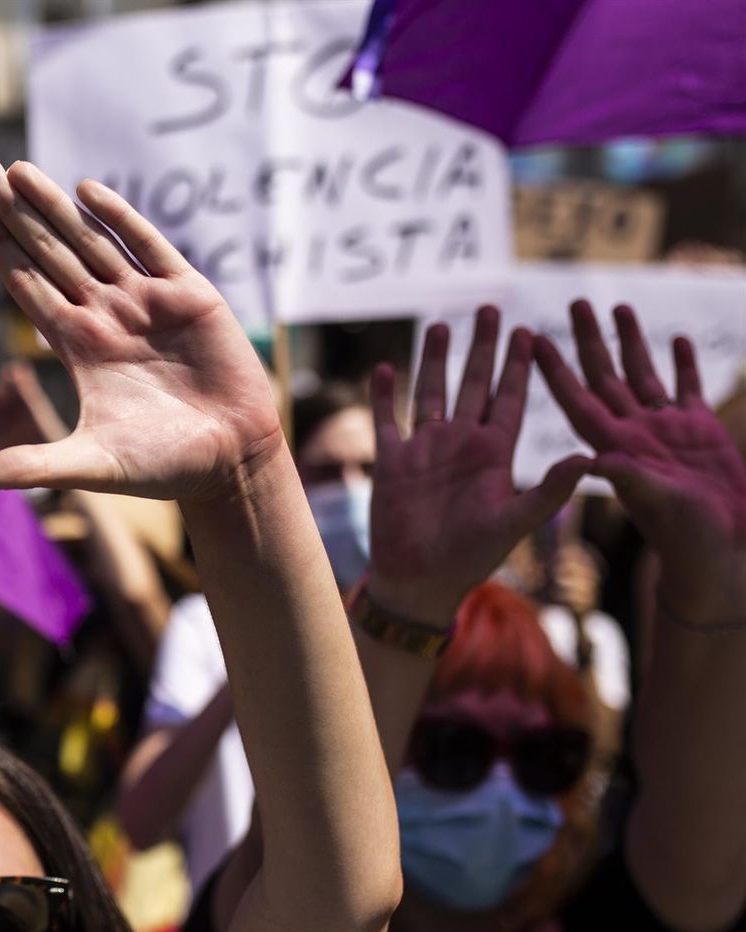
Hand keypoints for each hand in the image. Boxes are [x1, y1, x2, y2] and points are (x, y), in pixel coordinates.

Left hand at [0, 159, 281, 500]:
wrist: (230, 462)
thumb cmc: (161, 467)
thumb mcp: (89, 466)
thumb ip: (31, 467)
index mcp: (78, 346)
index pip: (27, 287)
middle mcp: (106, 315)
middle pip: (50, 253)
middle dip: (15, 212)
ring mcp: (146, 302)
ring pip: (91, 241)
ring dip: (55, 206)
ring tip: (17, 170)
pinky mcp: (189, 295)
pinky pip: (150, 247)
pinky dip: (122, 218)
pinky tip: (89, 190)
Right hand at [368, 307, 589, 623]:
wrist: (420, 580)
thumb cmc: (472, 558)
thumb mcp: (516, 522)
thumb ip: (550, 490)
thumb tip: (590, 458)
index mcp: (495, 454)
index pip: (510, 398)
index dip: (519, 365)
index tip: (529, 331)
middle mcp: (462, 443)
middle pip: (473, 384)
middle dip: (482, 347)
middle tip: (491, 308)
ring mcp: (426, 449)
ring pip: (432, 392)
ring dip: (436, 359)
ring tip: (443, 325)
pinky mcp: (392, 460)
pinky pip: (387, 418)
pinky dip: (384, 394)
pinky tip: (385, 367)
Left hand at [535, 301, 745, 623]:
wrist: (720, 550)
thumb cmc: (685, 536)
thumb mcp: (655, 504)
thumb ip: (629, 479)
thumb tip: (594, 460)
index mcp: (615, 446)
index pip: (577, 399)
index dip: (555, 370)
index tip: (534, 339)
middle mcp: (633, 432)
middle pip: (605, 376)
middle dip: (589, 340)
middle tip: (575, 303)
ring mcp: (665, 429)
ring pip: (642, 373)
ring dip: (630, 341)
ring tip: (618, 307)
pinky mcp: (698, 431)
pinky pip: (686, 387)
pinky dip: (681, 363)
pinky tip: (674, 337)